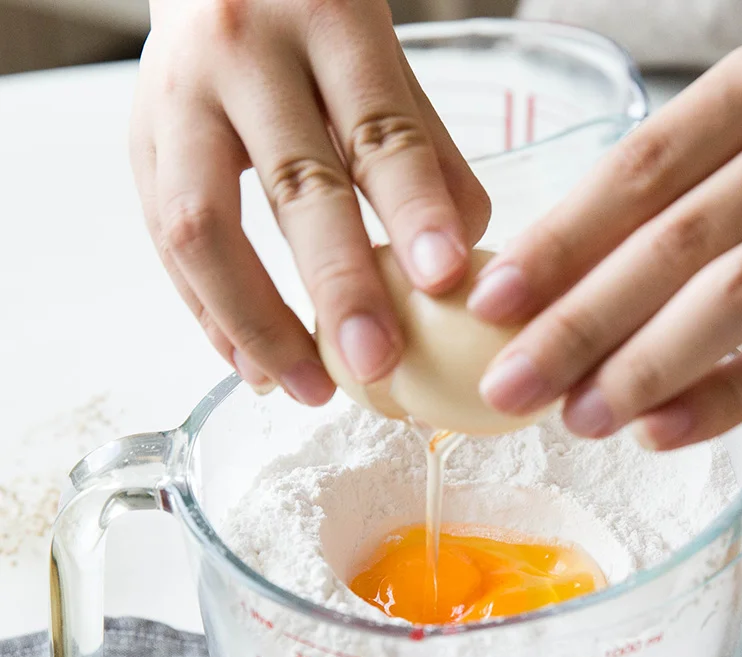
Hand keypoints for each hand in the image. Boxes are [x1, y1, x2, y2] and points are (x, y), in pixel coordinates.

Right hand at [131, 0, 489, 403]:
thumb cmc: (311, 18)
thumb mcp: (383, 59)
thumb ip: (426, 153)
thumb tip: (455, 268)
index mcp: (327, 18)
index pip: (378, 129)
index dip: (413, 210)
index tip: (443, 284)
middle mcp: (241, 51)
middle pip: (292, 185)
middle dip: (336, 287)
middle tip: (375, 364)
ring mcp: (174, 97)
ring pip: (201, 228)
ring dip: (256, 323)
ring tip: (304, 387)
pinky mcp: (139, 142)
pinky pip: (166, 244)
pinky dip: (212, 315)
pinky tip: (252, 363)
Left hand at [471, 32, 741, 448]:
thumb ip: (676, 201)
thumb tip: (554, 294)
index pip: (639, 167)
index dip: (558, 242)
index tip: (491, 305)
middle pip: (677, 239)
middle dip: (579, 322)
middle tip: (511, 385)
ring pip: (739, 295)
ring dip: (644, 367)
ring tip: (579, 419)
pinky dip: (725, 398)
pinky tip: (661, 432)